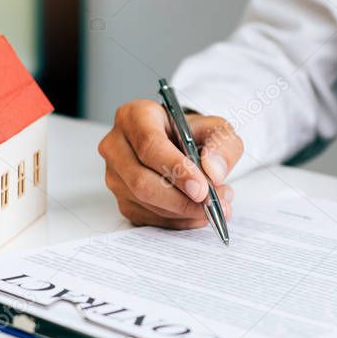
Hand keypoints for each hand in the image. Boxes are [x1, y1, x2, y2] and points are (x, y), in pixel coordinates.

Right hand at [98, 99, 242, 228]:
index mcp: (135, 117)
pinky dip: (177, 221)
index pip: (149, 145)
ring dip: (183, 210)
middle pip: (142, 180)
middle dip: (182, 199)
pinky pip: (148, 218)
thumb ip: (221, 145)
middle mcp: (117, 145)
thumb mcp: (216, 129)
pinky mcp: (121, 200)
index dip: (176, 169)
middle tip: (213, 203)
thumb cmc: (192, 133)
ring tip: (214, 203)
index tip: (202, 189)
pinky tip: (197, 213)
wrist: (182, 146)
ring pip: (145, 202)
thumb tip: (213, 172)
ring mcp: (115, 175)